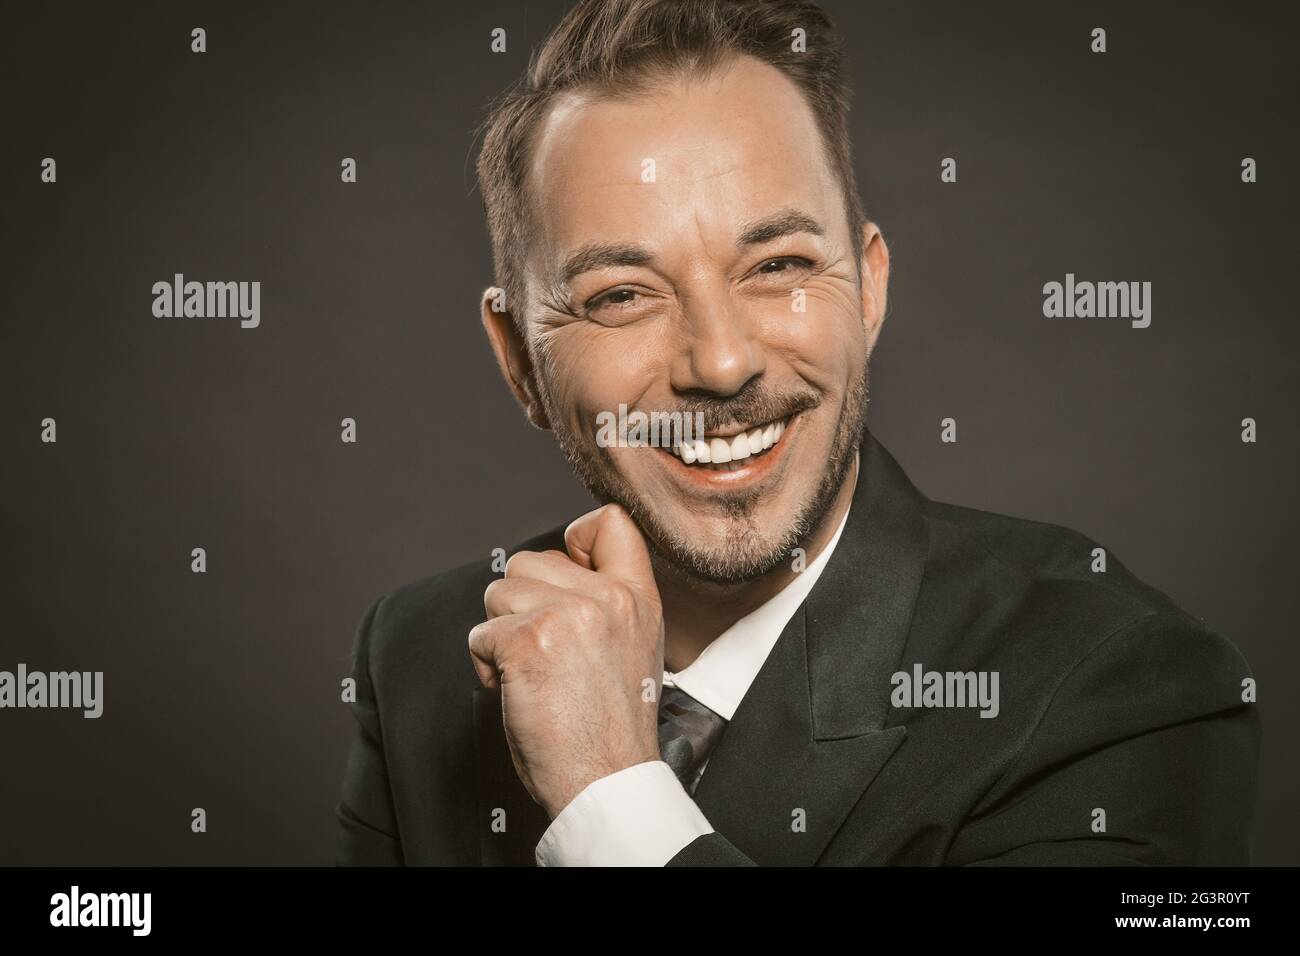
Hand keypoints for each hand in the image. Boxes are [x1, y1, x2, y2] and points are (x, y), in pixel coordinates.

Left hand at [468, 503, 664, 817]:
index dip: (575, 537)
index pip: (611, 521)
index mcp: (639, 597)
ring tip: (532, 674)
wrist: (608, 781)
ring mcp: (567, 614)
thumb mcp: (636, 648)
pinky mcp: (527, 641)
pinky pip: (480, 634)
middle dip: (521, 602)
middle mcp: (607, 597)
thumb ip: (607, 604)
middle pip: (530, 559)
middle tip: (544, 651)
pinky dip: (485, 666)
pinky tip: (516, 691)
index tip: (568, 571)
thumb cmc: (611, 729)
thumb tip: (559, 575)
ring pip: (498, 592)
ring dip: (501, 634)